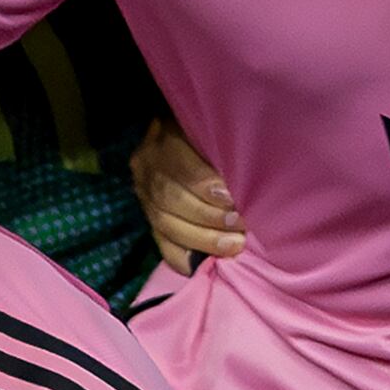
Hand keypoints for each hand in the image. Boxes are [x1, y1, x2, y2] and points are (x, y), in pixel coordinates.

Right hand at [131, 115, 244, 267]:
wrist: (177, 126)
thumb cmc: (211, 124)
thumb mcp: (215, 124)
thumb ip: (225, 143)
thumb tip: (248, 175)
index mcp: (164, 138)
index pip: (182, 170)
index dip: (206, 189)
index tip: (233, 199)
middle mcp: (146, 166)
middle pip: (171, 200)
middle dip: (207, 218)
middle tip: (240, 229)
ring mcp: (142, 192)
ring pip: (164, 223)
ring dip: (200, 239)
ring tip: (231, 246)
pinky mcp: (146, 213)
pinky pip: (159, 240)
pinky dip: (180, 256)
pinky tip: (200, 265)